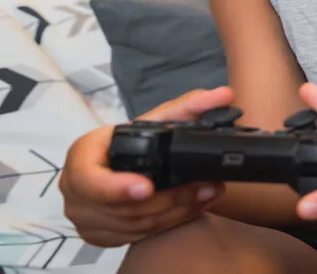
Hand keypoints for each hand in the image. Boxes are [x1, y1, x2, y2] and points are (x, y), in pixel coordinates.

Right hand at [60, 87, 231, 247]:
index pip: (89, 179)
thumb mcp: (158, 119)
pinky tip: (192, 207)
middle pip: (121, 208)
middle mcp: (76, 190)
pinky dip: (168, 223)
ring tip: (207, 193)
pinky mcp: (100, 235)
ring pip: (134, 225)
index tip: (146, 188)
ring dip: (176, 211)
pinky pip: (136, 237)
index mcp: (82, 156)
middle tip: (205, 187)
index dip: (116, 188)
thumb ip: (191, 107)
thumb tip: (223, 96)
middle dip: (169, 199)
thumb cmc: (134, 139)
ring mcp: (85, 216)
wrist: (118, 163)